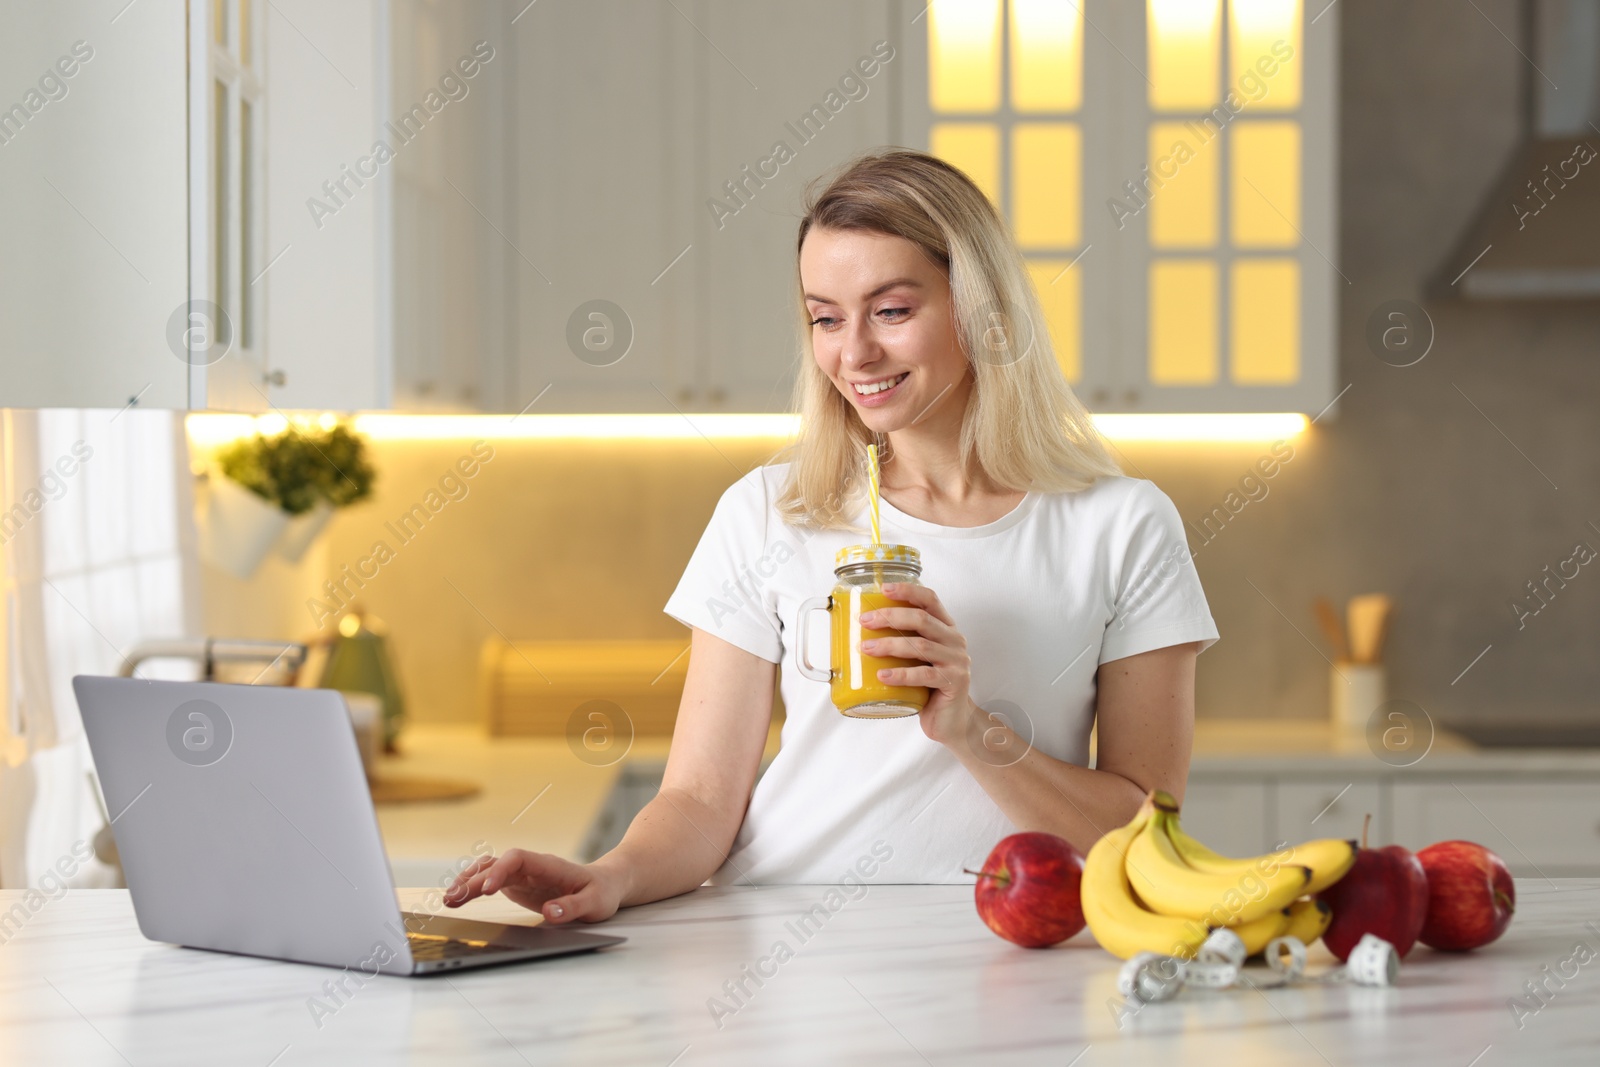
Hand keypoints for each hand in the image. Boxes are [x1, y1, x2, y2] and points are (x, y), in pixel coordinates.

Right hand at [444, 849, 623, 923]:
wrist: (605, 884)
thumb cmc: (602, 892)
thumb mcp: (595, 903)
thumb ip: (573, 907)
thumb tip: (550, 912)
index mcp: (549, 865)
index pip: (516, 859)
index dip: (499, 871)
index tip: (487, 890)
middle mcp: (531, 866)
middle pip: (495, 865)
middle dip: (473, 881)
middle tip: (453, 900)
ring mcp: (522, 874)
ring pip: (488, 870)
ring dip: (468, 882)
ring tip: (448, 900)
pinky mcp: (517, 884)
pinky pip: (490, 881)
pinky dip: (473, 888)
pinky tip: (458, 898)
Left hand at [859, 581, 979, 745]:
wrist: (952, 721)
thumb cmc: (929, 687)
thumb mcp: (917, 659)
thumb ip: (902, 643)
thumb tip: (859, 632)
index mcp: (946, 628)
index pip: (930, 600)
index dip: (908, 590)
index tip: (883, 589)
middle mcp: (955, 641)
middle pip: (922, 619)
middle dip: (889, 617)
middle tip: (864, 621)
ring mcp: (957, 662)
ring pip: (920, 646)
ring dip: (889, 645)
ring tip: (866, 648)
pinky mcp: (954, 683)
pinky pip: (924, 675)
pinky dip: (901, 675)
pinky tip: (882, 676)